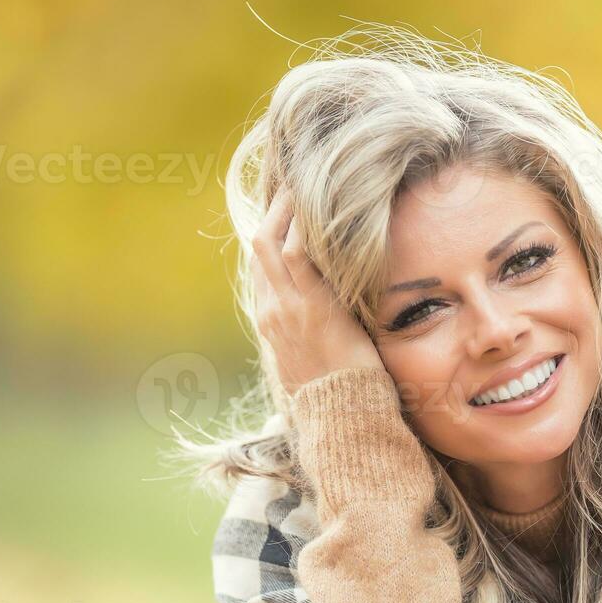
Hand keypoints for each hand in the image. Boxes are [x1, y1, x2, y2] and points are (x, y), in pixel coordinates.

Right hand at [252, 189, 383, 395]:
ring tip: (302, 187)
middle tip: (290, 187)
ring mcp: (287, 307)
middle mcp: (271, 311)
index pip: (260, 267)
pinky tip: (317, 209)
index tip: (284, 213)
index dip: (269, 235)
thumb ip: (309, 338)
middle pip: (259, 247)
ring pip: (271, 243)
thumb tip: (323, 325)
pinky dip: (302, 228)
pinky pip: (299, 254)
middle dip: (272, 213)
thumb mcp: (311, 364)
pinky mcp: (311, 306)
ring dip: (286, 211)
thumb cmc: (336, 394)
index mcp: (270, 323)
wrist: (342, 415)